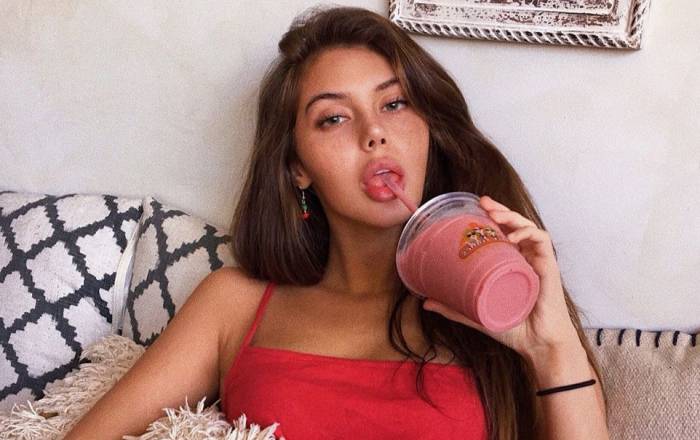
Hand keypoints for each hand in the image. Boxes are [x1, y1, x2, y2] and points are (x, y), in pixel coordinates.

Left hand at [421, 195, 580, 357]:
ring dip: (512, 216)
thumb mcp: (476, 314)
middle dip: (500, 208)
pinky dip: (528, 233)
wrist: (537, 345)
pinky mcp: (549, 267)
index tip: (476, 205)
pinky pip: (542, 240)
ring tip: (495, 214)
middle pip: (515, 224)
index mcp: (511, 263)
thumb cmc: (513, 328)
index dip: (492, 215)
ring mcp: (537, 261)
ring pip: (528, 227)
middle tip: (483, 202)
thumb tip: (425, 302)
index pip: (503, 231)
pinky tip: (513, 236)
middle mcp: (525, 258)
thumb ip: (454, 308)